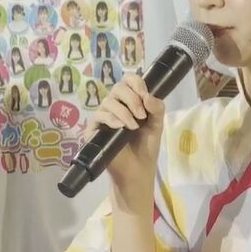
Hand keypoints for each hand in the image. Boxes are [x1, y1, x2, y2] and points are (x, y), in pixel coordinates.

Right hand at [85, 73, 165, 199]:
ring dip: (124, 112)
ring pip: (108, 101)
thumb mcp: (157, 125)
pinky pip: (98, 116)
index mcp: (130, 101)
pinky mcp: (93, 130)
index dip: (136, 83)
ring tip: (133, 127)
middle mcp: (115, 106)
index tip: (145, 95)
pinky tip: (120, 127)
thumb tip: (147, 96)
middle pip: (118, 88)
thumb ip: (156, 108)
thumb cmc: (146, 147)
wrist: (138, 171)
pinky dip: (111, 118)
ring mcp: (103, 117)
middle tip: (142, 115)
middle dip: (132, 99)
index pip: (129, 80)